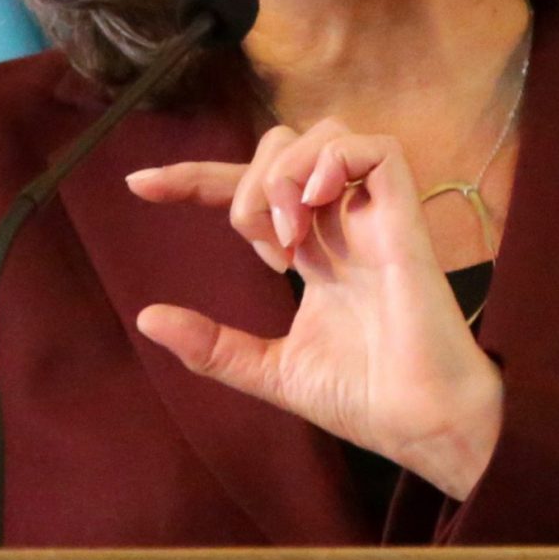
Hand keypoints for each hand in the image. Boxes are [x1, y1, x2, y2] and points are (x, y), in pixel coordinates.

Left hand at [126, 118, 504, 499]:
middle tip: (262, 250)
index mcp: (314, 252)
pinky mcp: (404, 220)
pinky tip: (315, 205)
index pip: (250, 190)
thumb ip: (213, 345)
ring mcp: (374, 217)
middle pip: (282, 147)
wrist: (420, 426)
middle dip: (246, 183)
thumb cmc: (365, 400)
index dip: (193, 178)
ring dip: (285, 174)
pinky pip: (377, 149)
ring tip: (287, 237)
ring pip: (324, 133)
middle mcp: (342, 224)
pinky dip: (334, 160)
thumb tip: (146, 317)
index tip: (138, 185)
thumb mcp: (270, 371)